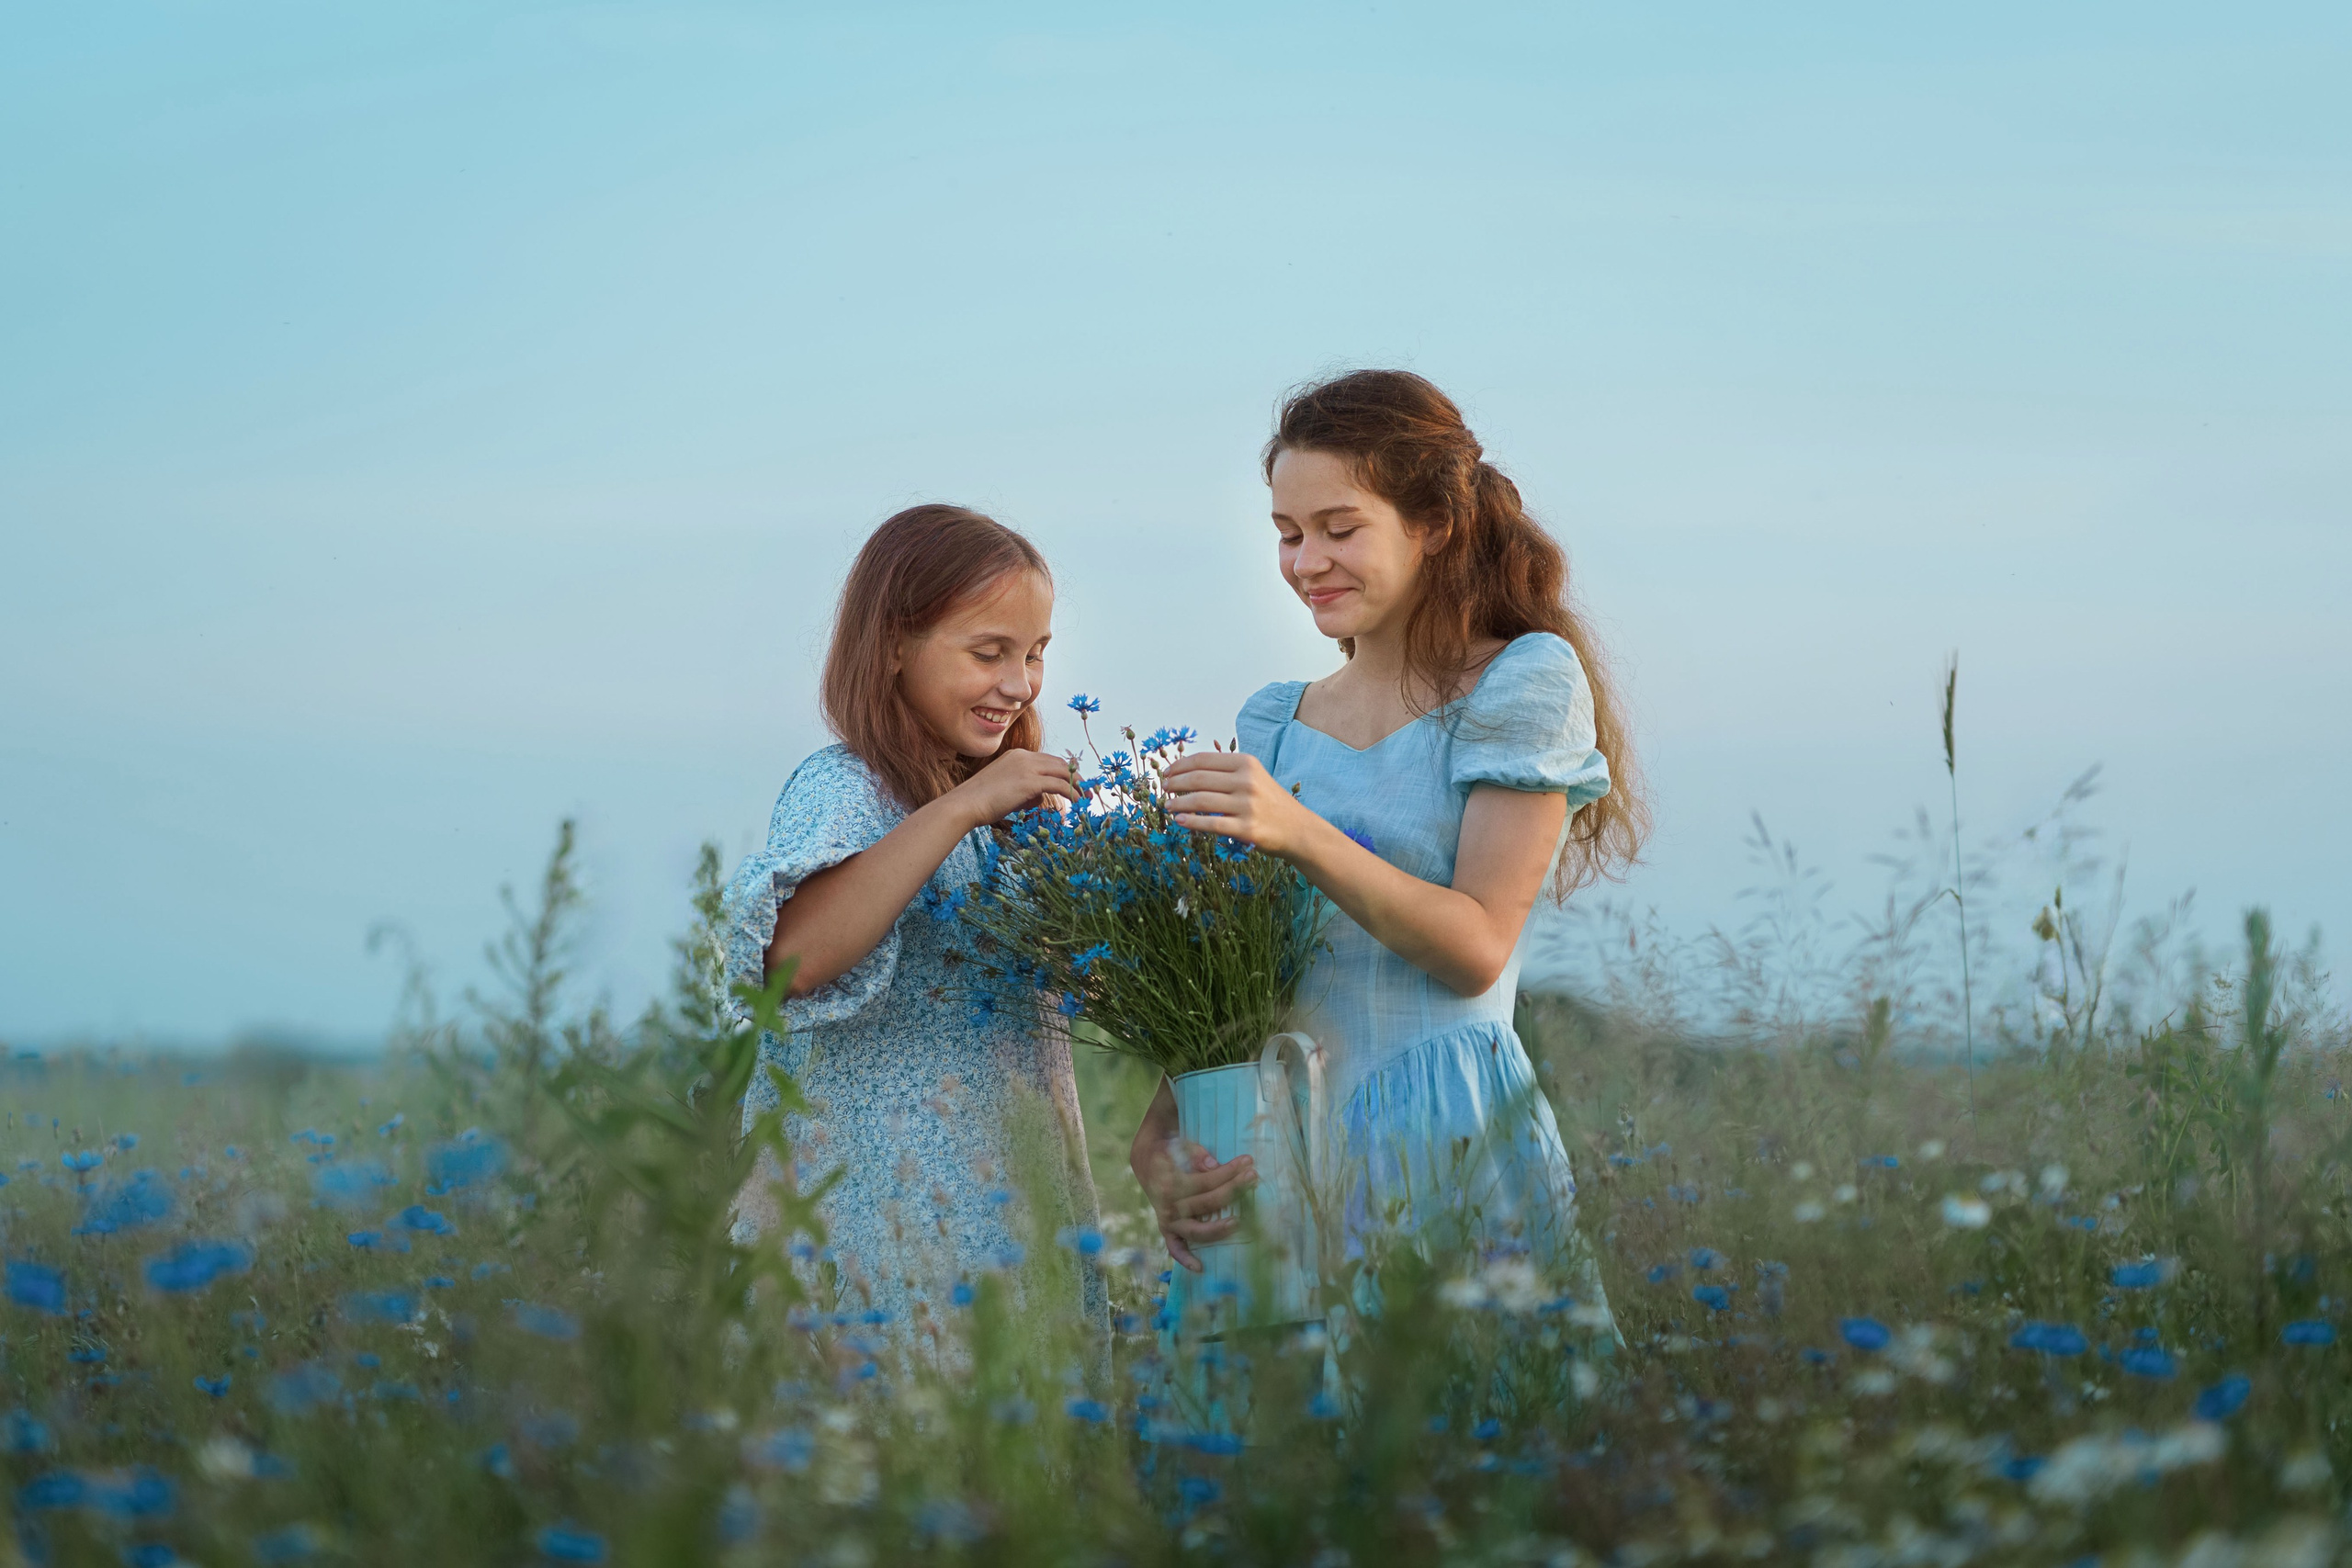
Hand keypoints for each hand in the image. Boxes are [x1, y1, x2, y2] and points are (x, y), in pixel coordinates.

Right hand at [946, 748, 1078, 827]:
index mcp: (1017, 755)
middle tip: (1086, 791)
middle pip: (1059, 763)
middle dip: (1075, 776)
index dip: (1064, 771)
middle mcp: (1024, 757)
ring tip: (1087, 798)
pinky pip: (1060, 785)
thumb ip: (1024, 789)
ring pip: (1063, 772)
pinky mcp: (1030, 782)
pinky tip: (1078, 803)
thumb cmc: (980, 802)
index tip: (1074, 783)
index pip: (1048, 760)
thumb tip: (1040, 796)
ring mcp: (1027, 767)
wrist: (965, 804)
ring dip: (1078, 785)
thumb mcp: (1005, 789)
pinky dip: (1072, 793)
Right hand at [1133, 1136, 1255, 1273]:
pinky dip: (1185, 1259)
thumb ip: (1196, 1155)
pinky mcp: (1167, 1230)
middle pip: (1208, 1203)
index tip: (1248, 1162)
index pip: (1207, 1180)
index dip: (1229, 1171)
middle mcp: (1169, 1205)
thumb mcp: (1180, 1145)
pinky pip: (1174, 1248)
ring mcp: (1168, 1221)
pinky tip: (1200, 1267)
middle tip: (1253, 1178)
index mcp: (1171, 1183)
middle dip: (1233, 1190)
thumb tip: (1214, 1165)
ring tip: (1238, 1222)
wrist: (1146, 1161)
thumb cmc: (1169, 1152)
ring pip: (1196, 1230)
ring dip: (1218, 1229)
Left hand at [1160, 751, 1310, 855]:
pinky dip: (1191, 822)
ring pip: (1200, 800)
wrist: (1298, 829)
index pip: (1203, 760)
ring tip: (1167, 806)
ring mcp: (1247, 805)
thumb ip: (1226, 771)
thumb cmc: (1270, 802)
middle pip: (1198, 779)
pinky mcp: (1247, 829)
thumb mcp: (1253, 776)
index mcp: (1246, 763)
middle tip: (1164, 789)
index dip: (1179, 765)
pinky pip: (1211, 824)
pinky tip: (1180, 820)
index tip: (1167, 773)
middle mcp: (1246, 781)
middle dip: (1175, 783)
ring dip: (1178, 803)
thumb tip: (1186, 771)